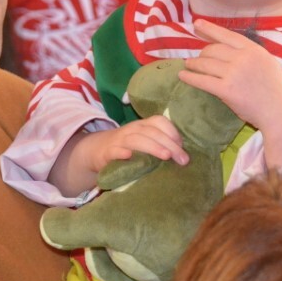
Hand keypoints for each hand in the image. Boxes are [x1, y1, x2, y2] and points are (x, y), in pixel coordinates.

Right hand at [49, 115, 188, 196]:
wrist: (97, 151)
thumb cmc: (129, 149)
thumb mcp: (144, 142)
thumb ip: (160, 144)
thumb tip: (184, 156)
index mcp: (143, 125)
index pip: (159, 121)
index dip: (172, 132)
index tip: (182, 146)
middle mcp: (132, 129)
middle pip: (151, 132)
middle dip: (169, 144)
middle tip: (182, 159)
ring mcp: (119, 140)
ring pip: (135, 139)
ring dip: (152, 146)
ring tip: (165, 156)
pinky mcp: (107, 153)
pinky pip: (114, 151)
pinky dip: (121, 152)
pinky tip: (129, 156)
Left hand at [180, 19, 281, 157]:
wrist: (279, 112)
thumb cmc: (274, 89)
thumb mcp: (267, 62)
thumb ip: (250, 53)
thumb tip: (229, 46)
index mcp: (254, 50)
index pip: (227, 35)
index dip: (210, 28)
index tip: (196, 23)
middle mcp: (243, 58)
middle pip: (213, 49)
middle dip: (202, 53)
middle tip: (196, 58)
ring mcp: (234, 74)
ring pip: (205, 63)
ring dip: (193, 64)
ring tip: (188, 65)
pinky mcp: (226, 90)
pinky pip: (202, 80)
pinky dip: (190, 77)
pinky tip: (182, 76)